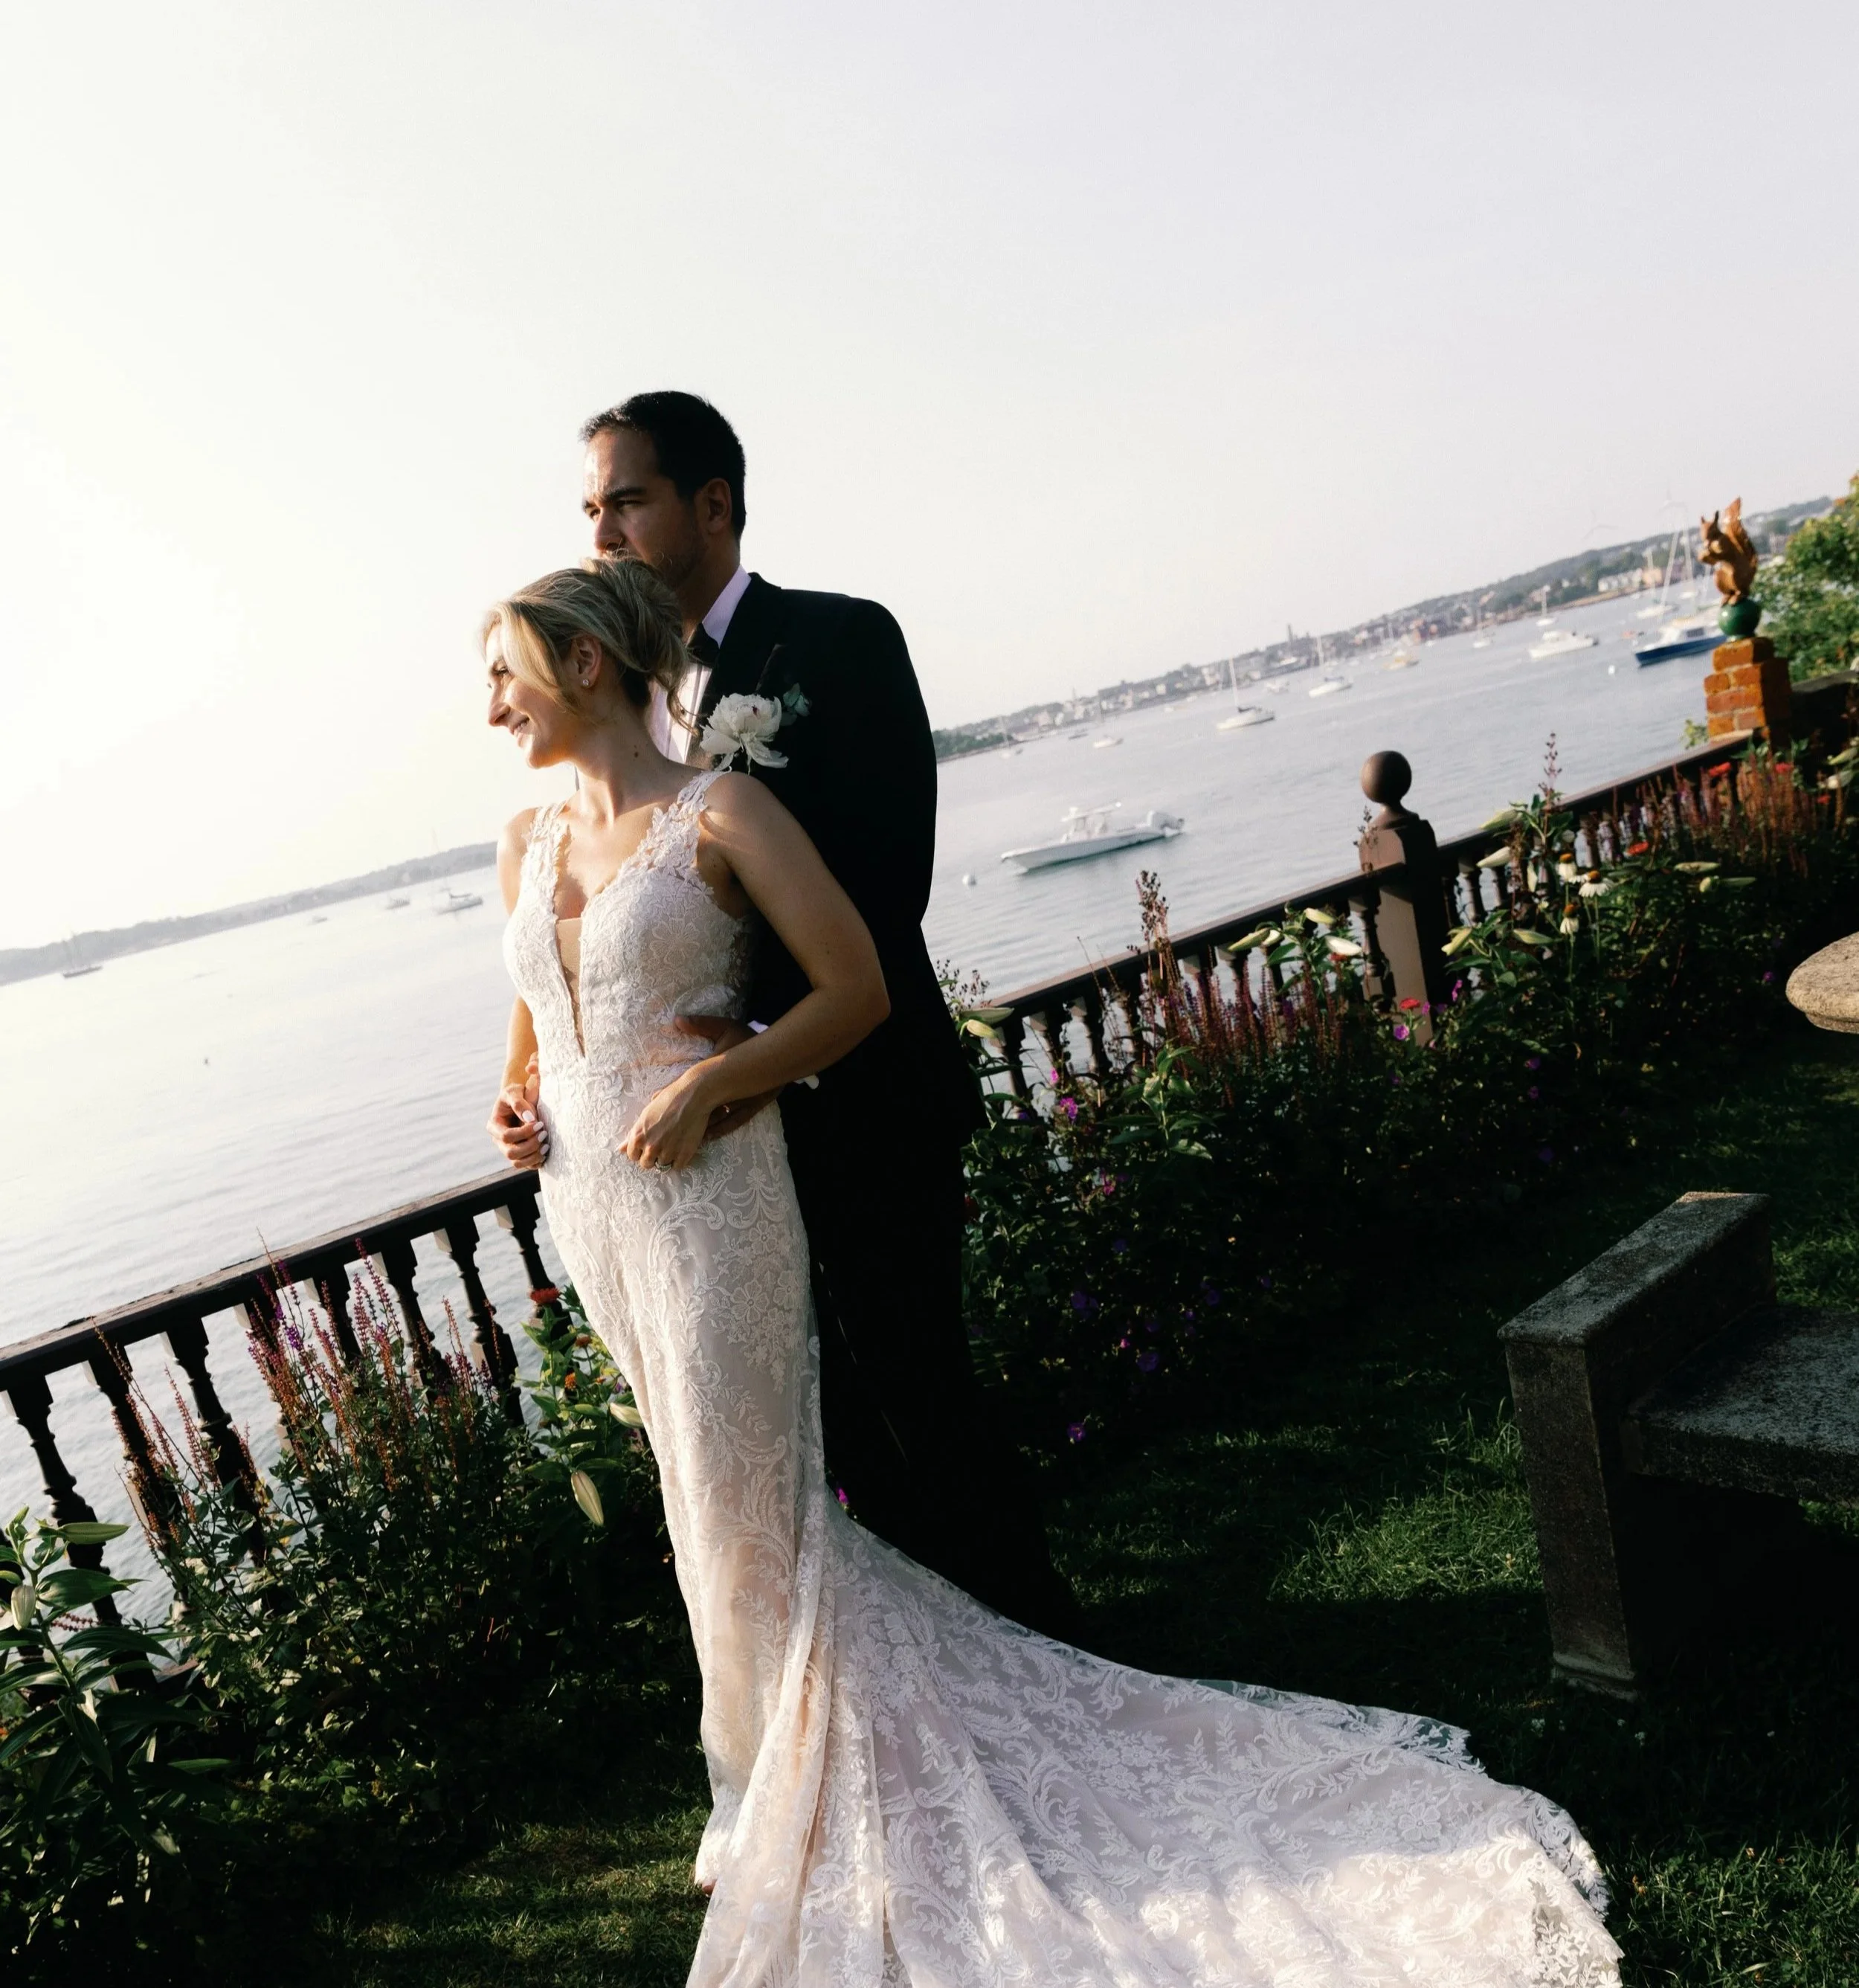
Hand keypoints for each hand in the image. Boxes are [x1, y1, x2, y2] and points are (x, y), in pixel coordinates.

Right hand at [488, 1056, 548, 1169]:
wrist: (522, 1100)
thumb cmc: (517, 1094)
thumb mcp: (514, 1092)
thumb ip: (519, 1103)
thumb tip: (530, 1119)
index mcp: (494, 1126)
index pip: (506, 1136)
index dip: (524, 1132)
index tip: (539, 1123)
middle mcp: (498, 1141)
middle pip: (510, 1153)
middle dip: (530, 1145)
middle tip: (544, 1133)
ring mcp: (508, 1149)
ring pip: (517, 1163)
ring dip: (534, 1156)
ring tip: (546, 1145)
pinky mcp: (519, 1154)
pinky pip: (526, 1166)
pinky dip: (536, 1162)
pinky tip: (546, 1152)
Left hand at [619, 1063, 718, 1172]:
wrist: (692, 1097)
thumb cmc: (669, 1100)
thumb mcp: (646, 1114)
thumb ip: (634, 1135)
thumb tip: (621, 1148)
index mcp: (638, 1136)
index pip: (632, 1156)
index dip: (640, 1151)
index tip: (647, 1145)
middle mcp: (651, 1147)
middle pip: (646, 1164)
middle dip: (652, 1157)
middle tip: (661, 1145)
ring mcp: (668, 1152)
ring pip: (663, 1166)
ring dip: (667, 1157)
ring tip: (673, 1143)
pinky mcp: (684, 1154)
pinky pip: (678, 1166)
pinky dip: (680, 1160)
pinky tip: (682, 1147)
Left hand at [674, 1015, 779, 1139]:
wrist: (782, 1050)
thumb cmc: (750, 1039)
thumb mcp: (727, 1028)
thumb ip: (702, 1024)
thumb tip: (677, 1019)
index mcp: (719, 1069)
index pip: (692, 1082)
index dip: (673, 1091)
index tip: (655, 1098)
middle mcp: (729, 1088)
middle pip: (701, 1104)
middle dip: (682, 1113)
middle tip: (664, 1122)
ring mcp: (742, 1099)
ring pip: (716, 1117)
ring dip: (699, 1126)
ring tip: (681, 1136)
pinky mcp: (753, 1106)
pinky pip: (734, 1122)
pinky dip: (720, 1130)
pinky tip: (707, 1137)